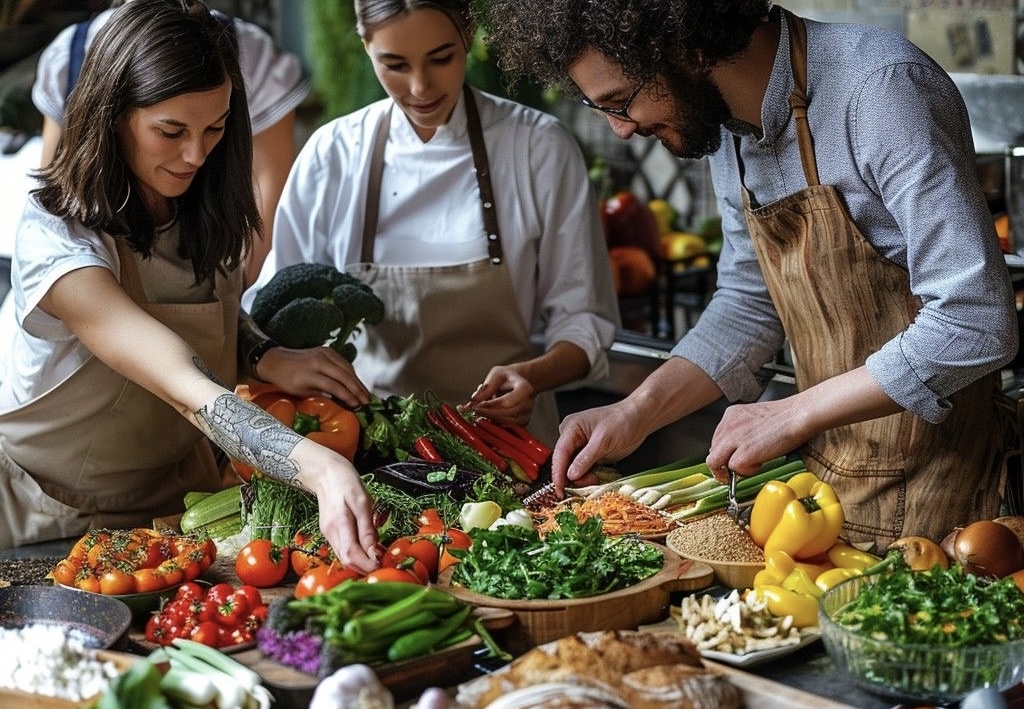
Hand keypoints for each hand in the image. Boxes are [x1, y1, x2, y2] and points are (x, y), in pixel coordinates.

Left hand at [259, 346, 370, 408]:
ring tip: (365, 394)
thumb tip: (341, 403)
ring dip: (358, 381)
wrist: (276, 360)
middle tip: (367, 401)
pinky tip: (356, 383)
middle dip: (358, 389)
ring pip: (347, 368)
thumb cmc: (287, 380)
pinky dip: (352, 373)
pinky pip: (343, 362)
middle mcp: (319, 360)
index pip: (334, 386)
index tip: (357, 406)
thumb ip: (322, 395)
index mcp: (310, 373)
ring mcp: (324, 352)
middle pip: (344, 375)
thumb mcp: (302, 392)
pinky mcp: (327, 349)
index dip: (348, 396)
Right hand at [294, 439, 379, 574]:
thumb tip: (374, 553)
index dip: (367, 565)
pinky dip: (355, 554)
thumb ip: (367, 529)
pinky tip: (366, 548)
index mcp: (339, 524)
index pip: (351, 555)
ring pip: (344, 558)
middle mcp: (331, 533)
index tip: (382, 564)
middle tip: (383, 562)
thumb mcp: (363, 502)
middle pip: (347, 561)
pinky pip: (342, 550)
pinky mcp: (329, 533)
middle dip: (365, 567)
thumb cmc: (347, 483)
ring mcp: (328, 534)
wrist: (325, 473)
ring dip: (360, 562)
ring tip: (378, 556)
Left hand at [460, 365, 535, 425]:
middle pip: (509, 414)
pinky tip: (487, 420)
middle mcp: (529, 402)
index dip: (491, 406)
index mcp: (525, 388)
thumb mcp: (495, 375)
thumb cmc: (507, 377)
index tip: (477, 406)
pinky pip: (510, 428)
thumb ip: (486, 388)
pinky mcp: (522, 422)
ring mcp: (527, 413)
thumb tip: (473, 402)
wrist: (519, 381)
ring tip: (479, 416)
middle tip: (475, 412)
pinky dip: (497, 426)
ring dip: (493, 421)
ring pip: (510, 423)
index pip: (508, 401)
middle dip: (490, 414)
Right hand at [551, 400, 646, 492]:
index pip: (560, 453)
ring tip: (594, 479)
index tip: (559, 488)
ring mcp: (581, 446)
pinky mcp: (590, 454)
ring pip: (574, 468)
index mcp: (571, 427)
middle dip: (572, 477)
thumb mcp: (603, 441)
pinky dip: (588, 475)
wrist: (639, 419)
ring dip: (582, 477)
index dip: (558, 473)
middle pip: (564, 462)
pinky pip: (584, 468)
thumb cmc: (622, 421)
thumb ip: (585, 459)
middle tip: (582, 487)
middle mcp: (572, 436)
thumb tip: (571, 475)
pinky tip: (595, 477)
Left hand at [705, 397, 810, 477]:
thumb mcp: (755, 418)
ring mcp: (733, 440)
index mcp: (731, 415)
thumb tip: (740, 447)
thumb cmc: (785, 418)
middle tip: (738, 468)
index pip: (717, 439)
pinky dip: (745, 471)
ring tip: (747, 467)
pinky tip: (759, 464)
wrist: (796, 415)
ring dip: (729, 469)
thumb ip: (744, 430)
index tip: (733, 456)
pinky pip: (734, 469)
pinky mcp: (742, 454)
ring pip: (714, 462)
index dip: (725, 451)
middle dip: (724, 462)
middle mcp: (727, 426)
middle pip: (713, 451)